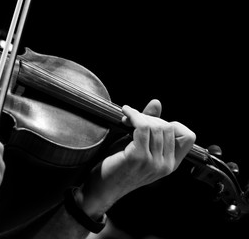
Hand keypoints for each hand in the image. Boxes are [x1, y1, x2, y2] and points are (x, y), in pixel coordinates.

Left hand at [76, 99, 195, 218]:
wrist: (102, 188)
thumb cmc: (119, 167)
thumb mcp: (139, 146)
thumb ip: (150, 126)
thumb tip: (156, 103)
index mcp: (170, 165)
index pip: (189, 137)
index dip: (172, 124)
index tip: (153, 122)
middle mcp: (165, 166)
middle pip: (168, 127)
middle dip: (149, 118)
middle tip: (132, 118)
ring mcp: (153, 163)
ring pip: (155, 126)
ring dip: (139, 116)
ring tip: (127, 118)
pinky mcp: (138, 157)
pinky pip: (141, 127)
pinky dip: (133, 115)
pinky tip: (125, 113)